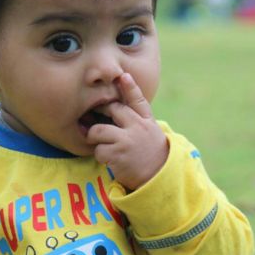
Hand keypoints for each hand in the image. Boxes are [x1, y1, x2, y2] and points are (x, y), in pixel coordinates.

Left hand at [86, 73, 168, 189]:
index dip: (129, 87)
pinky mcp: (118, 155)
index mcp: (146, 121)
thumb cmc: (149, 154)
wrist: (158, 178)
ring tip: (103, 145)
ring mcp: (127, 140)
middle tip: (97, 120)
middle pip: (112, 109)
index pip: (137, 100)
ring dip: (96, 138)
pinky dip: (100, 155)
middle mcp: (138, 127)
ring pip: (99, 130)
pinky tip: (111, 159)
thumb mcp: (149, 133)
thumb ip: (136, 119)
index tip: (122, 76)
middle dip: (100, 112)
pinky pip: (98, 150)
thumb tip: (118, 106)